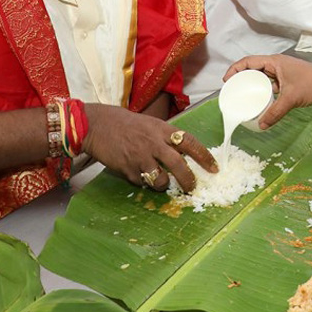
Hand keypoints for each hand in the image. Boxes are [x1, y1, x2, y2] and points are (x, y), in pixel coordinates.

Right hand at [82, 104, 216, 191]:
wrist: (97, 125)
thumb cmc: (126, 124)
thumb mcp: (151, 124)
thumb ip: (166, 138)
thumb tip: (184, 154)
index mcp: (162, 129)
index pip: (189, 142)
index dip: (204, 156)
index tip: (214, 167)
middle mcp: (153, 143)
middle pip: (179, 165)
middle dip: (188, 180)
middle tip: (192, 187)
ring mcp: (140, 157)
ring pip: (160, 180)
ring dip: (163, 185)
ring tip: (160, 181)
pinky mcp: (127, 169)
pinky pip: (141, 183)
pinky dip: (143, 182)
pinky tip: (137, 172)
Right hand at [222, 55, 311, 128]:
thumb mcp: (291, 99)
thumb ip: (276, 112)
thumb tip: (261, 125)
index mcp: (273, 62)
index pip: (248, 62)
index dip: (234, 69)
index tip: (226, 81)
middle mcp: (275, 64)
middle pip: (252, 68)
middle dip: (240, 78)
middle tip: (232, 91)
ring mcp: (280, 71)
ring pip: (261, 76)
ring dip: (251, 84)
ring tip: (242, 96)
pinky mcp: (285, 79)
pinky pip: (269, 82)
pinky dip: (262, 89)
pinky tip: (259, 100)